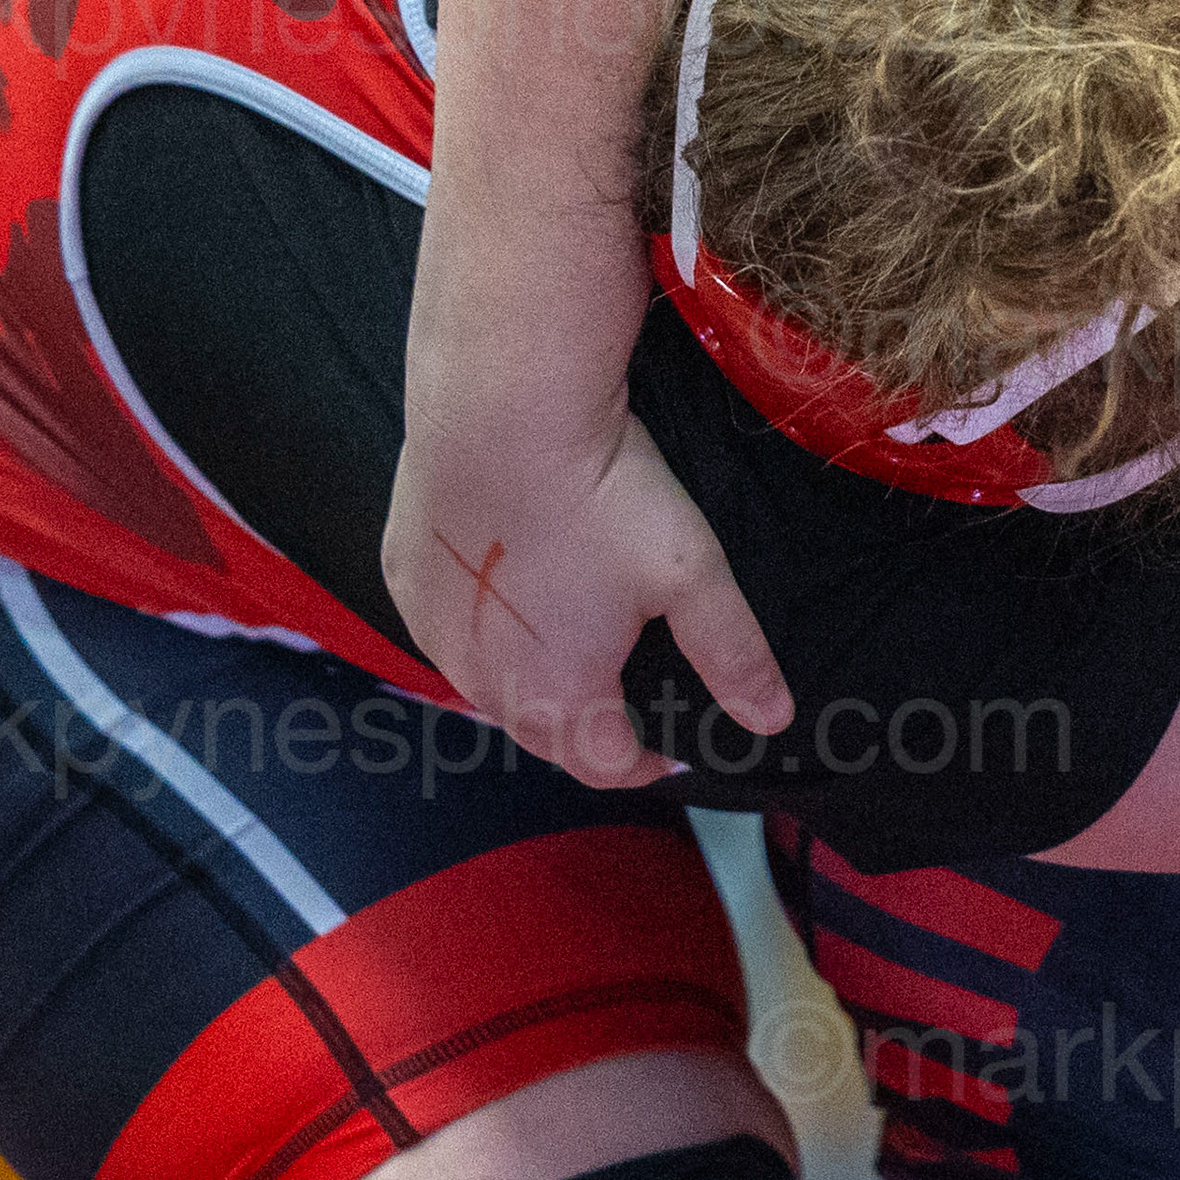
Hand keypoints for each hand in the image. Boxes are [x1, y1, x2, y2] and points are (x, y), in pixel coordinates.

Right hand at [384, 404, 789, 790]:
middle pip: (540, 735)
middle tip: (617, 714)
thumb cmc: (603, 496)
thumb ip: (733, 654)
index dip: (642, 767)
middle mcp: (485, 680)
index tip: (665, 755)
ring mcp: (434, 631)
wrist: (502, 412)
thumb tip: (775, 718)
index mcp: (559, 693)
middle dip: (583, 736)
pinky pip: (442, 626)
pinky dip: (474, 628)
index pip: (602, 765)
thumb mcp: (691, 576)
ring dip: (524, 684)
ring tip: (561, 658)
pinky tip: (498, 597)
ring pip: (483, 684)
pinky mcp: (404, 578)